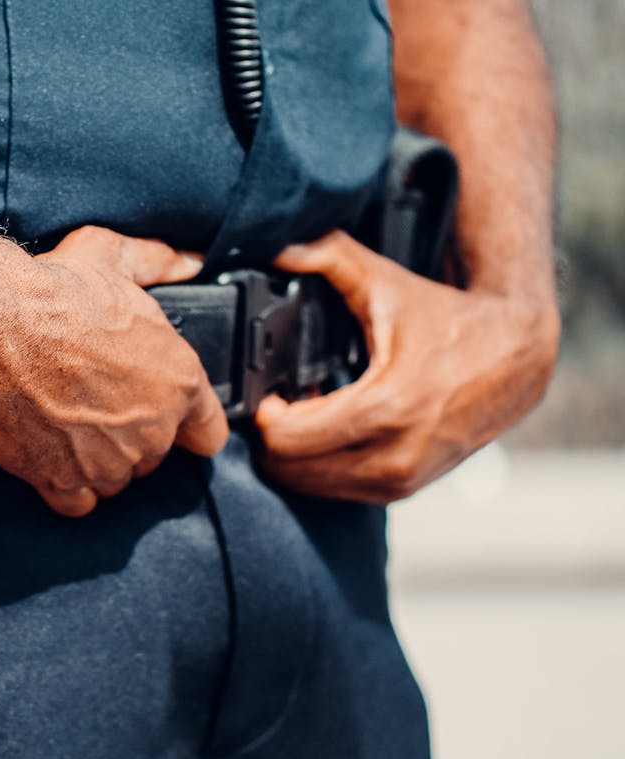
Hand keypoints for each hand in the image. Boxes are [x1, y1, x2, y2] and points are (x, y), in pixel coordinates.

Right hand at [0, 225, 228, 516]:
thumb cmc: (55, 293)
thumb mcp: (114, 256)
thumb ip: (159, 261)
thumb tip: (189, 261)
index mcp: (179, 381)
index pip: (210, 432)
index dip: (192, 427)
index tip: (177, 421)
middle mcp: (151, 431)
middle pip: (155, 456)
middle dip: (135, 437)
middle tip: (102, 406)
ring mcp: (107, 462)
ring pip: (116, 481)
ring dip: (101, 464)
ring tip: (74, 432)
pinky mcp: (61, 479)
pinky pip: (78, 503)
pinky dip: (69, 488)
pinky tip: (55, 463)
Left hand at [255, 231, 558, 503]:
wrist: (516, 359)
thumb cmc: (449, 320)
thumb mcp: (387, 284)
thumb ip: (329, 257)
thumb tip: (281, 243)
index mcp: (387, 406)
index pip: (287, 438)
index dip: (264, 415)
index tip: (268, 392)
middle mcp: (395, 454)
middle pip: (290, 468)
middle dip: (272, 438)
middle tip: (278, 404)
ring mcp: (400, 479)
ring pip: (309, 486)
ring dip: (294, 456)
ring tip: (303, 416)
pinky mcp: (402, 491)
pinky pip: (336, 492)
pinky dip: (319, 467)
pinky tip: (327, 432)